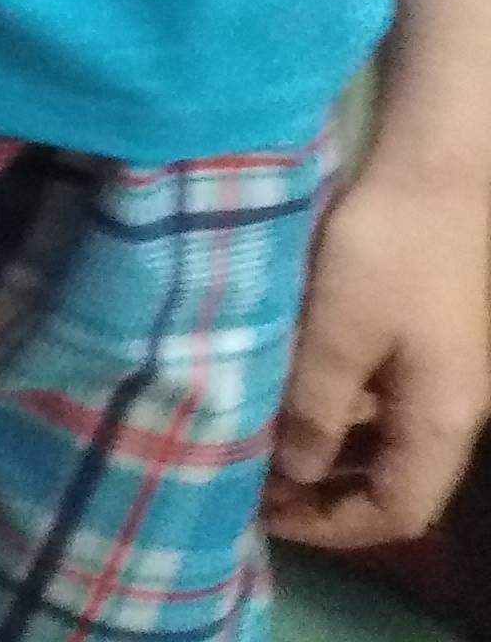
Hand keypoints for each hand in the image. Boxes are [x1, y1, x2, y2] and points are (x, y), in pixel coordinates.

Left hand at [271, 164, 490, 550]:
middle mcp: (449, 409)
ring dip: (325, 450)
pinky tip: (284, 389)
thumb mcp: (337, 331)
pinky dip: (334, 409)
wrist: (438, 170)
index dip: (332, 526)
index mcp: (439, 422)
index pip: (396, 513)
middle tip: (249, 481)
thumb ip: (314, 405)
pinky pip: (379, 398)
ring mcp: (438, 373)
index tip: (263, 515)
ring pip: (382, 440)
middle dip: (324, 495)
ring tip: (256, 441)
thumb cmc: (387, 251)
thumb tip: (293, 471)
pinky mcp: (420, 337)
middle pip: (392, 483)